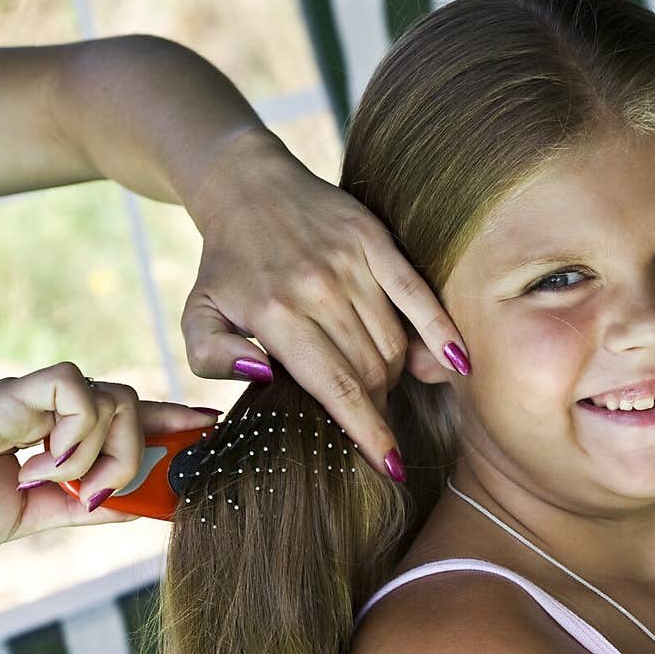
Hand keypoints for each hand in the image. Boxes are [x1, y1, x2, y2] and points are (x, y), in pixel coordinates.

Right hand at [0, 361, 220, 546]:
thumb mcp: (37, 513)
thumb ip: (88, 505)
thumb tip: (144, 504)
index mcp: (54, 432)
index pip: (125, 414)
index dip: (170, 417)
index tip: (209, 427)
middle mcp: (46, 408)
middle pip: (128, 401)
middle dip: (138, 448)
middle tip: (99, 492)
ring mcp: (30, 397)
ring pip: (111, 397)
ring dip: (101, 453)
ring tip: (58, 483)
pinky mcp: (14, 391)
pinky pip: (77, 390)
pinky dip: (75, 433)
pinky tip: (43, 463)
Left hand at [180, 127, 471, 479]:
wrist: (247, 187)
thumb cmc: (226, 266)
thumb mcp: (197, 316)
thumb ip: (213, 357)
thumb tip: (261, 376)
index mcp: (275, 314)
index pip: (336, 389)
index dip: (368, 433)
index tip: (388, 466)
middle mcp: (317, 289)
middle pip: (370, 371)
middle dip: (376, 407)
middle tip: (369, 417)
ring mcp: (350, 263)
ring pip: (392, 342)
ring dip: (394, 377)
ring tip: (381, 388)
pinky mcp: (375, 242)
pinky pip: (418, 295)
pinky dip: (441, 331)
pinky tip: (456, 365)